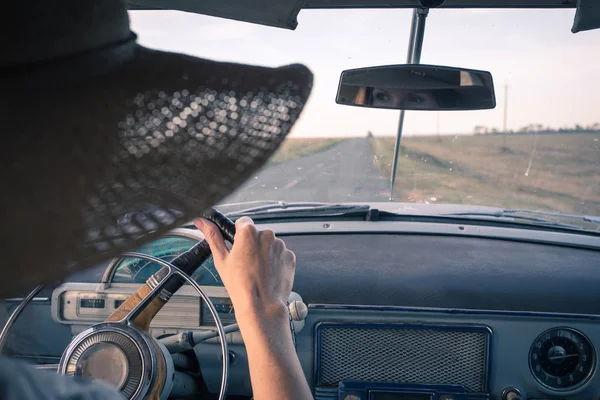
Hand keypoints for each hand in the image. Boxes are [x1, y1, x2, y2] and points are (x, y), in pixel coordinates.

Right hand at [194, 216, 311, 399]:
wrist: (261, 305)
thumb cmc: (240, 286)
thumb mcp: (221, 260)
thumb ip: (212, 236)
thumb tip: (202, 222)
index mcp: (248, 232)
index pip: (243, 222)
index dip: (239, 234)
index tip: (238, 246)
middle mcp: (267, 235)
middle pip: (257, 234)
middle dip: (252, 245)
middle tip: (245, 263)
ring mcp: (280, 246)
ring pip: (269, 244)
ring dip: (264, 253)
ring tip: (257, 271)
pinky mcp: (289, 257)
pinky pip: (280, 254)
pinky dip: (275, 261)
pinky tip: (267, 274)